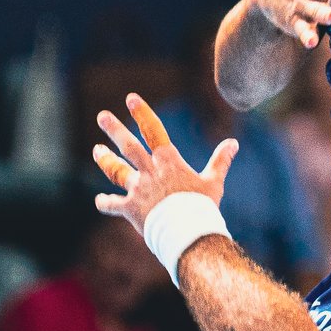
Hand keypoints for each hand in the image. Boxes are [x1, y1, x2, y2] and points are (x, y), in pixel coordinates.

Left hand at [92, 93, 236, 238]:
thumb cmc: (202, 207)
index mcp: (169, 162)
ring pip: (116, 171)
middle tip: (102, 116)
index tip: (131, 99)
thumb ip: (220, 161)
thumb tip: (233, 142)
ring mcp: (138, 189)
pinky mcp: (130, 208)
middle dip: (115, 129)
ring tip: (97, 150)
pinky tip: (99, 200)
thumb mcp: (214, 182)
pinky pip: (113, 204)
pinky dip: (105, 202)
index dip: (142, 113)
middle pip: (129, 146)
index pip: (154, 131)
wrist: (187, 232)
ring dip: (106, 159)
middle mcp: (150, 172)